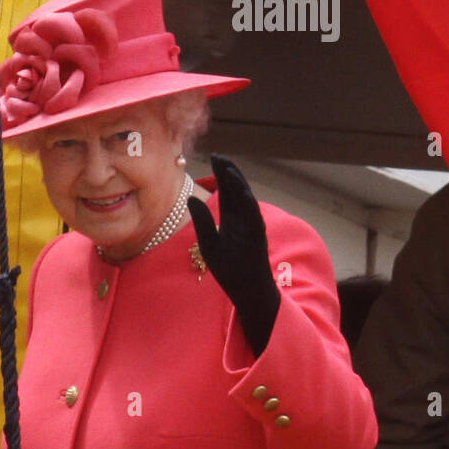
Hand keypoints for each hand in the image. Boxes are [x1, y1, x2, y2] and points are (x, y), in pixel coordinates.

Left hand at [188, 155, 279, 356]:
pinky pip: (254, 219)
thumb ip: (202, 222)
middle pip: (236, 191)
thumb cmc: (230, 271)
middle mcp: (243, 220)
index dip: (221, 175)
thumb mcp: (208, 244)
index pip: (226, 192)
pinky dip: (249, 206)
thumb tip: (190, 199)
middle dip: (229, 173)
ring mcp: (252, 228)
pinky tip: (242, 194)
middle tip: (219, 156)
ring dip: (239, 185)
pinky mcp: (258, 239)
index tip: (213, 157)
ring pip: (246, 201)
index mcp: (231, 220)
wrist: (247, 293)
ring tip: (229, 170)